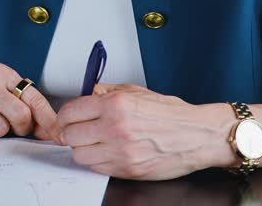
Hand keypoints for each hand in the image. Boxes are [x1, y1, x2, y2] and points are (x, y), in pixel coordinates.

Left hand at [57, 83, 235, 179]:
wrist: (196, 135)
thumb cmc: (171, 114)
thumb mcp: (137, 91)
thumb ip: (107, 91)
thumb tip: (86, 93)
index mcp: (116, 104)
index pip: (70, 111)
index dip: (65, 115)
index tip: (68, 117)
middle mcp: (116, 127)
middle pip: (70, 135)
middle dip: (71, 132)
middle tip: (78, 130)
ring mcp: (121, 151)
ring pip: (79, 155)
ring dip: (82, 148)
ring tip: (94, 142)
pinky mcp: (126, 170)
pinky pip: (96, 168)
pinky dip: (96, 161)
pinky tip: (106, 151)